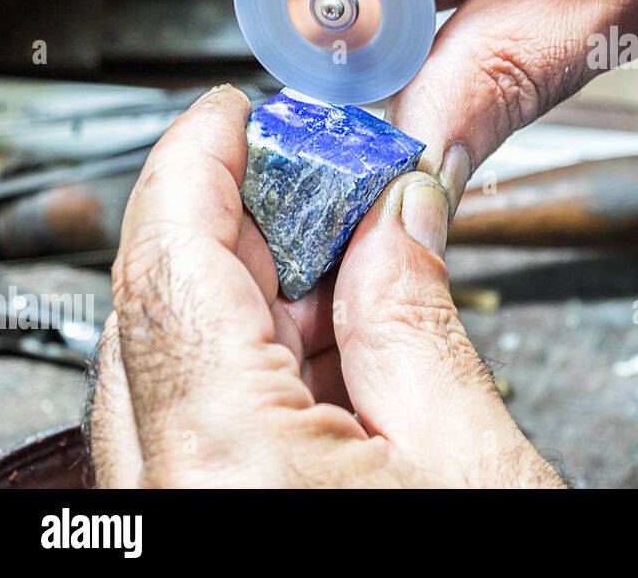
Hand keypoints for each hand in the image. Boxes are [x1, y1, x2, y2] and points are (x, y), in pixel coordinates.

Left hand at [87, 85, 561, 487]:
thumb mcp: (471, 459)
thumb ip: (416, 321)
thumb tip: (398, 212)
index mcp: (228, 461)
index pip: (172, 262)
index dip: (199, 163)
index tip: (232, 111)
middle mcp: (170, 494)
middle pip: (166, 310)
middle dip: (247, 225)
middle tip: (323, 177)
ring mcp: (174, 514)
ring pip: (175, 371)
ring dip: (257, 300)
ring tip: (350, 258)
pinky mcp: (197, 526)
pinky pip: (193, 430)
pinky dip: (255, 370)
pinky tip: (331, 339)